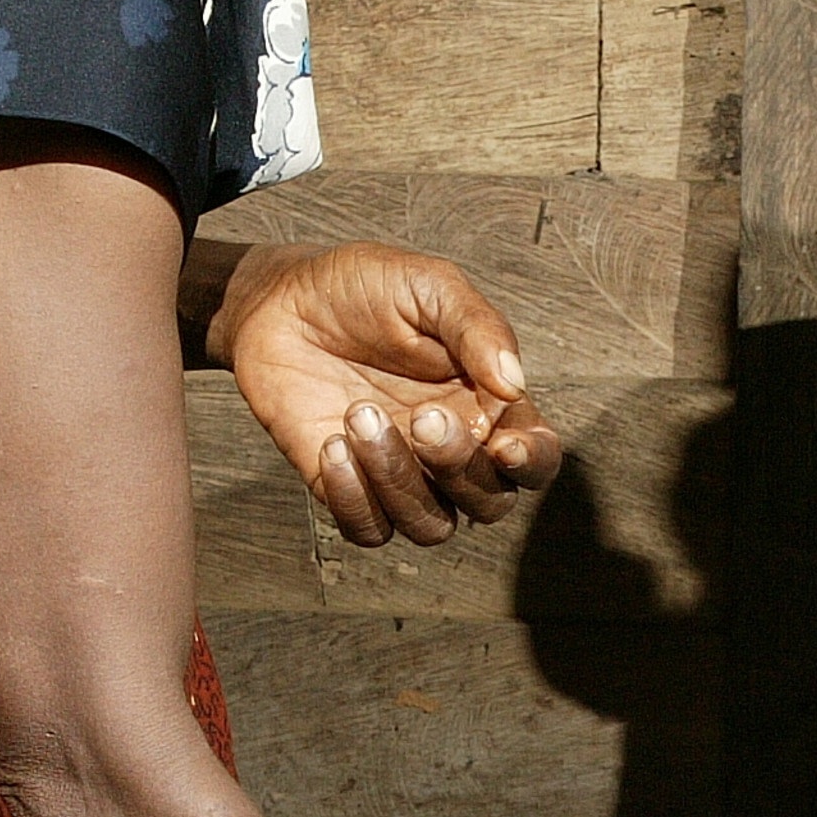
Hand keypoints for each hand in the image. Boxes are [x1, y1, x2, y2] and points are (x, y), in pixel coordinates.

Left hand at [211, 240, 569, 545]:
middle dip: (460, 468)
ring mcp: (400, 474)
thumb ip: (478, 328)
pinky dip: (355, 498)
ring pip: (431, 526)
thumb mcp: (428, 286)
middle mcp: (451, 450)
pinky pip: (369, 529)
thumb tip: (513, 384)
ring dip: (400, 481)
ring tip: (358, 414)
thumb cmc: (363, 288)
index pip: (535, 457)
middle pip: (490, 501)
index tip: (504, 446)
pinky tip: (332, 443)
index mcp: (487, 405)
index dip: (532, 463)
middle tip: (422, 416)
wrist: (281, 301)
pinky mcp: (347, 488)